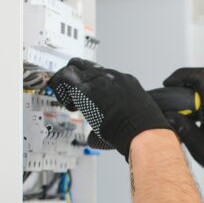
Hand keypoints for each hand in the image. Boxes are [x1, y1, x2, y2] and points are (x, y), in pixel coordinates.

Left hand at [50, 58, 172, 160]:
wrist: (142, 132)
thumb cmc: (141, 132)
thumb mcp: (130, 120)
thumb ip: (113, 121)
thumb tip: (95, 137)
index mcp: (126, 82)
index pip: (100, 74)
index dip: (90, 85)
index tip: (86, 99)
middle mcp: (112, 76)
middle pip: (85, 65)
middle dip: (74, 78)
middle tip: (71, 97)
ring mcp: (100, 78)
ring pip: (73, 67)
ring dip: (66, 85)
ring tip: (70, 104)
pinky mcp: (87, 87)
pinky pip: (65, 77)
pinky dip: (61, 90)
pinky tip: (69, 106)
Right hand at [152, 68, 203, 186]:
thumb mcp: (201, 148)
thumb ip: (183, 128)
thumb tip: (167, 113)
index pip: (201, 76)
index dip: (181, 75)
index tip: (168, 85)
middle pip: (197, 84)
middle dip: (179, 93)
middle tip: (169, 109)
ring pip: (201, 94)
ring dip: (187, 103)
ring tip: (180, 120)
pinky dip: (196, 108)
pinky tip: (192, 124)